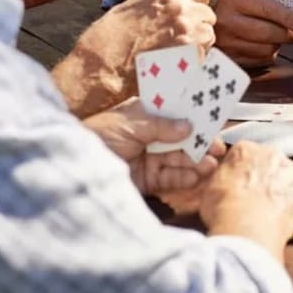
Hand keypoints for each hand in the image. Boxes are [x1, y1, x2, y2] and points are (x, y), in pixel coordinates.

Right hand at [52, 0, 215, 116]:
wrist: (101, 69)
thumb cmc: (108, 40)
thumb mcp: (132, 7)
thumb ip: (159, 3)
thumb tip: (173, 5)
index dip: (196, 2)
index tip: (188, 12)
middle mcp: (181, 10)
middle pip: (208, 14)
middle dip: (198, 24)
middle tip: (179, 37)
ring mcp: (189, 34)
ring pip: (209, 35)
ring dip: (198, 43)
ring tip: (176, 53)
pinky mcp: (192, 58)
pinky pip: (204, 56)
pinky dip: (194, 61)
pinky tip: (175, 65)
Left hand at [84, 98, 224, 194]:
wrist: (73, 170)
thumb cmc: (97, 137)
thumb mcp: (130, 124)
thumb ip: (160, 126)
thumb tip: (188, 126)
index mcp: (143, 115)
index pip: (173, 112)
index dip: (193, 114)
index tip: (213, 117)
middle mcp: (148, 135)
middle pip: (180, 138)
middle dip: (199, 141)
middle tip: (219, 147)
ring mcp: (148, 158)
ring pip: (178, 158)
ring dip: (196, 160)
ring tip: (211, 163)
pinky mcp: (146, 180)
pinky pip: (170, 178)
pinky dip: (184, 177)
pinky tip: (197, 176)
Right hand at [200, 141, 292, 261]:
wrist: (245, 229)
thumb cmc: (224, 208)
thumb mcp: (206, 188)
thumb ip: (218, 178)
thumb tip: (218, 181)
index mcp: (246, 149)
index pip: (244, 156)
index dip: (240, 173)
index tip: (237, 186)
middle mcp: (272, 155)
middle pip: (268, 164)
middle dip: (262, 180)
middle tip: (252, 201)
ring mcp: (291, 174)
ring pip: (286, 180)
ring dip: (280, 192)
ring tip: (266, 213)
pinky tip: (280, 221)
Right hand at [214, 0, 292, 66]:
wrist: (204, 17)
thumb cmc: (234, 4)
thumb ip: (269, 2)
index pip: (267, 9)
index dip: (288, 18)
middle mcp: (227, 21)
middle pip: (268, 33)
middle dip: (289, 34)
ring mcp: (226, 42)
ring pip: (266, 49)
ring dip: (278, 44)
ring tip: (277, 37)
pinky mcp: (229, 58)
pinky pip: (259, 61)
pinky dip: (268, 54)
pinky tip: (265, 45)